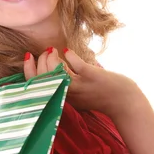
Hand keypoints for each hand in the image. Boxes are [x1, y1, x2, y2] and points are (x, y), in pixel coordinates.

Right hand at [23, 47, 138, 116]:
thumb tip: (53, 66)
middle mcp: (69, 94)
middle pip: (43, 79)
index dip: (29, 71)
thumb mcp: (79, 95)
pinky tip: (67, 50)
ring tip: (53, 50)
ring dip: (51, 59)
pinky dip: (69, 55)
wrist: (125, 103)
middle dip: (39, 63)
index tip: (28, 58)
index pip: (38, 87)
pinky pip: (75, 65)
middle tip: (45, 52)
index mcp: (63, 99)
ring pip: (55, 73)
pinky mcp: (92, 77)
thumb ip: (66, 85)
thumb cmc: (102, 97)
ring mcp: (80, 86)